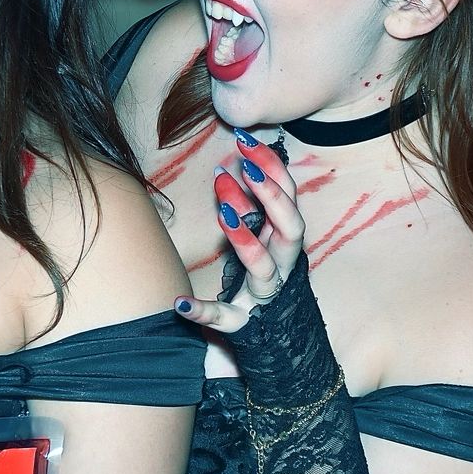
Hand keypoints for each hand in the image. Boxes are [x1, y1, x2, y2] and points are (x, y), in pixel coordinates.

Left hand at [174, 128, 304, 334]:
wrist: (268, 333)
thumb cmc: (258, 271)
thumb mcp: (255, 233)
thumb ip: (243, 205)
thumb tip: (226, 168)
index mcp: (285, 239)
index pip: (288, 196)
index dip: (272, 167)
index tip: (245, 140)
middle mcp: (283, 265)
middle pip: (292, 228)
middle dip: (272, 197)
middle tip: (245, 169)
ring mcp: (265, 295)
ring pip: (265, 270)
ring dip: (246, 241)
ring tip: (223, 214)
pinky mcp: (242, 323)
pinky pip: (225, 318)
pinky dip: (203, 312)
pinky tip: (180, 303)